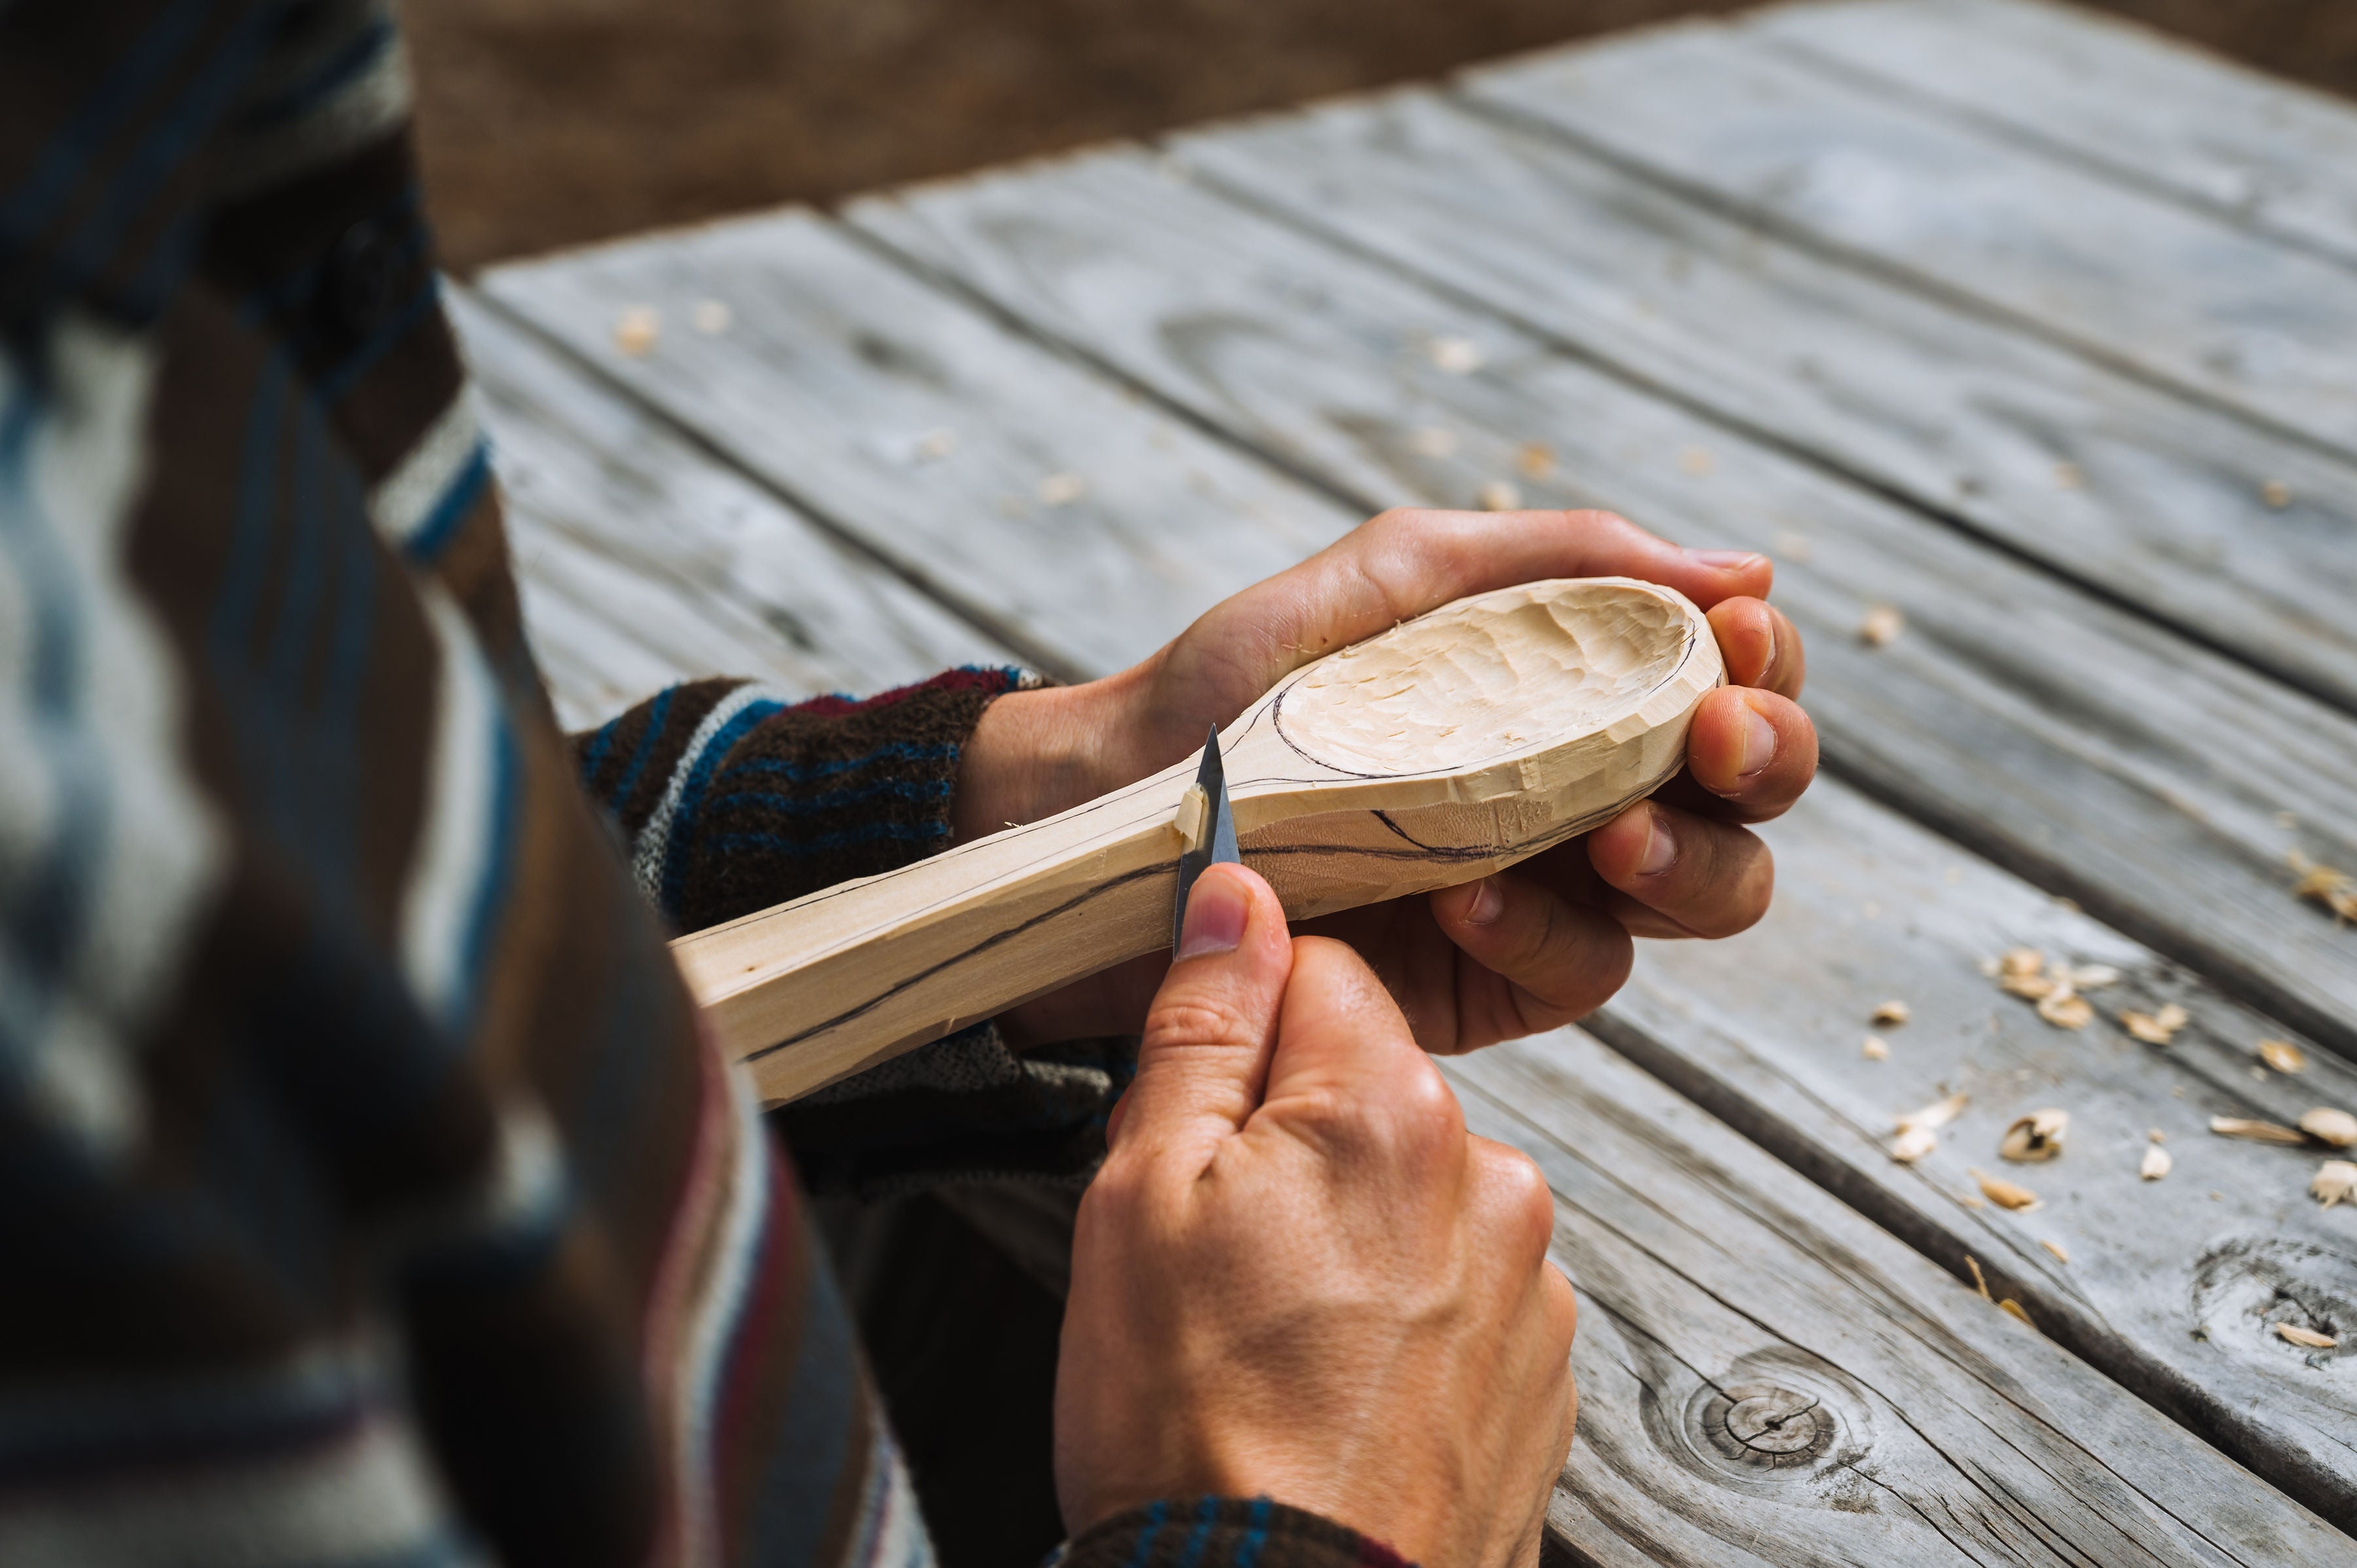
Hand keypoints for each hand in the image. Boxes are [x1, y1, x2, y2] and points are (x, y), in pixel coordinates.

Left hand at [957, 507, 1817, 1049]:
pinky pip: (1583, 969)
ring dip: (1688, 859)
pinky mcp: (1497, 980)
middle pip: (1749, 794)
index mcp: (1578, 684)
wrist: (1120, 805)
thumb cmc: (1244, 680)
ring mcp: (1551, 891)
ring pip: (1708, 894)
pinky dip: (1544, 932)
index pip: (1725, 675)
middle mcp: (1588, 787)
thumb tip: (1744, 568)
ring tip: (1614, 834)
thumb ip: (1558, 561)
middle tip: (1714, 740)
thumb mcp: (1394, 576)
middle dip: (1763, 759)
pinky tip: (1471, 898)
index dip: (1762, 663)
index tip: (1734, 638)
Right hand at [1056, 864, 1576, 1565]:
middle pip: (1370, 1090)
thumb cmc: (1193, 1428)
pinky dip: (1401, 1322)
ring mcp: (1530, 1289)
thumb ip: (1203, 1028)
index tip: (1196, 1103)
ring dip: (1350, 1235)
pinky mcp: (1542, 1379)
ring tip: (1272, 1342)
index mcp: (1391, 1109)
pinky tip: (1334, 1390)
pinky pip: (1459, 1294)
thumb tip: (1237, 898)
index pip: (1319, 970)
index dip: (1239, 1026)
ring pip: (1415, 1197)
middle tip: (1214, 1251)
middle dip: (1291, 1140)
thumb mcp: (1142, 1194)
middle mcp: (1491, 1182)